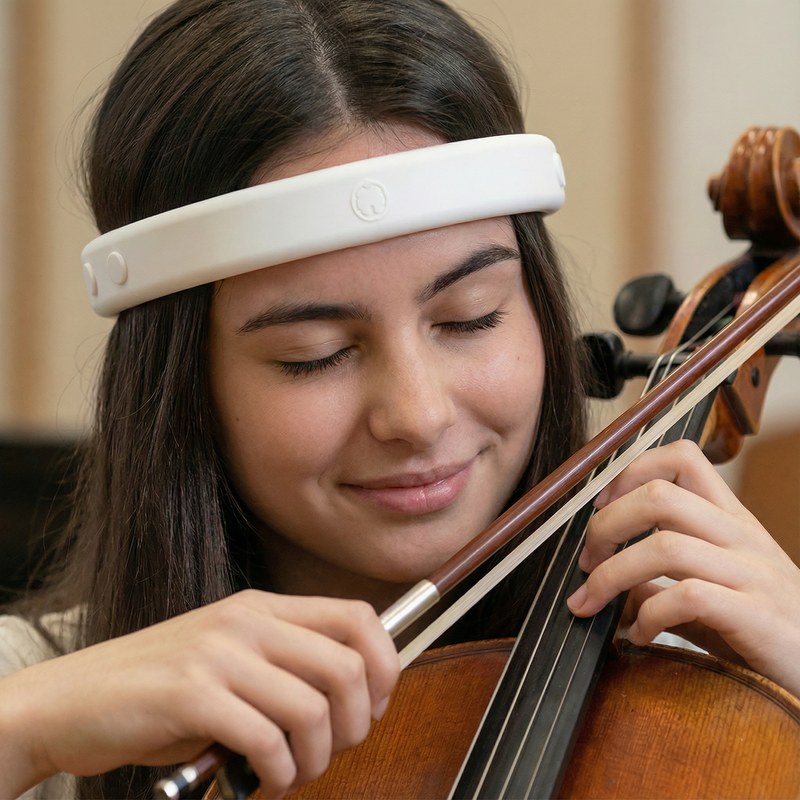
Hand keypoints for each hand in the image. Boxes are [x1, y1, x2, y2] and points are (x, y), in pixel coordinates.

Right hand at [0, 590, 399, 798]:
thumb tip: (354, 698)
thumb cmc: (157, 689)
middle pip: (348, 666)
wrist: (73, 699)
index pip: (357, 618)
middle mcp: (247, 622)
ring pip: (313, 708)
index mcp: (262, 609)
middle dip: (357, 724)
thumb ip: (284, 667)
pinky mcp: (192, 695)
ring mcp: (220, 655)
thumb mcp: (230, 659)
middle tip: (334, 750)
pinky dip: (280, 773)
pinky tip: (266, 780)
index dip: (385, 665)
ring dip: (317, 758)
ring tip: (294, 772)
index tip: (375, 705)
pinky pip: (267, 740)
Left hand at [566, 440, 799, 697]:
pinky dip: (648, 616)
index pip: (682, 458)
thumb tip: (604, 576)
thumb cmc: (766, 630)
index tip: (602, 507)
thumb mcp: (713, 591)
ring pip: (664, 547)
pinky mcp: (756, 616)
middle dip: (606, 525)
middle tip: (587, 561)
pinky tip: (638, 636)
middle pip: (659, 497)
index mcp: (731, 520)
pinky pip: (687, 597)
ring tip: (593, 601)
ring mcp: (752, 574)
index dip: (630, 472)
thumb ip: (660, 580)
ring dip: (611, 575)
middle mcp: (742, 537)